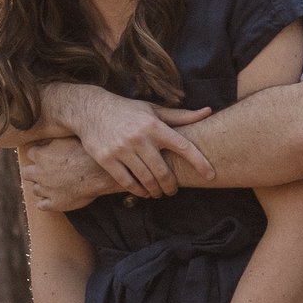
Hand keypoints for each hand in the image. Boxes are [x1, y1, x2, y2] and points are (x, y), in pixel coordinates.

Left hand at [21, 137, 120, 212]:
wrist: (99, 172)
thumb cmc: (86, 152)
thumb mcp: (67, 139)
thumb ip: (53, 141)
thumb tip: (46, 140)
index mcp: (40, 155)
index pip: (30, 154)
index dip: (39, 154)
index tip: (47, 154)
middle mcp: (39, 173)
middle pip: (26, 173)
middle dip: (34, 171)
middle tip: (47, 170)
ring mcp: (46, 189)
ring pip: (35, 190)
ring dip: (42, 187)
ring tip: (55, 183)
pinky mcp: (55, 203)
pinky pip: (42, 205)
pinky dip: (46, 202)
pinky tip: (55, 196)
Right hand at [55, 87, 215, 197]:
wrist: (91, 109)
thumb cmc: (128, 111)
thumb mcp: (153, 110)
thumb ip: (181, 116)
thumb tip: (208, 112)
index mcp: (155, 125)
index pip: (183, 146)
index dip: (199, 162)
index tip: (211, 175)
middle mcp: (140, 137)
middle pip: (163, 171)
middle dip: (171, 185)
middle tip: (173, 191)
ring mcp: (122, 149)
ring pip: (146, 179)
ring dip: (155, 190)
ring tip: (158, 192)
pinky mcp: (107, 159)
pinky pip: (127, 182)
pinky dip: (138, 190)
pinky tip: (143, 191)